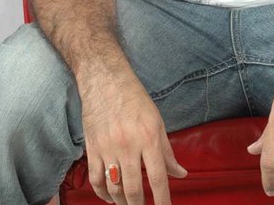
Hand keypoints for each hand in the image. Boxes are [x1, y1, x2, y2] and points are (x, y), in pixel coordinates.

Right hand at [79, 68, 186, 204]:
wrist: (105, 80)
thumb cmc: (134, 98)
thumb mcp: (157, 121)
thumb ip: (167, 151)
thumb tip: (180, 173)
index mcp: (148, 137)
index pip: (158, 177)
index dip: (163, 200)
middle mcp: (128, 144)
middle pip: (133, 189)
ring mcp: (108, 147)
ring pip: (114, 188)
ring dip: (122, 203)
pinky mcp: (92, 148)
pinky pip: (96, 179)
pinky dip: (103, 193)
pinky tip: (110, 197)